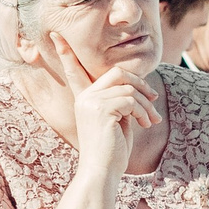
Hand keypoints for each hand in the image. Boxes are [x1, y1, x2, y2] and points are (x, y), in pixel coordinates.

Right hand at [50, 32, 159, 181]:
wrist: (102, 173)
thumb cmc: (112, 153)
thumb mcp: (117, 122)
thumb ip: (121, 103)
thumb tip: (139, 90)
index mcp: (84, 99)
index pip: (74, 71)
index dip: (65, 53)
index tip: (56, 36)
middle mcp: (84, 98)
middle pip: (117, 73)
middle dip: (140, 84)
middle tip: (152, 100)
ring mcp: (90, 102)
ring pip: (128, 88)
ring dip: (145, 105)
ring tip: (151, 121)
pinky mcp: (101, 109)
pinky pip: (130, 100)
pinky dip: (143, 111)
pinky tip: (145, 124)